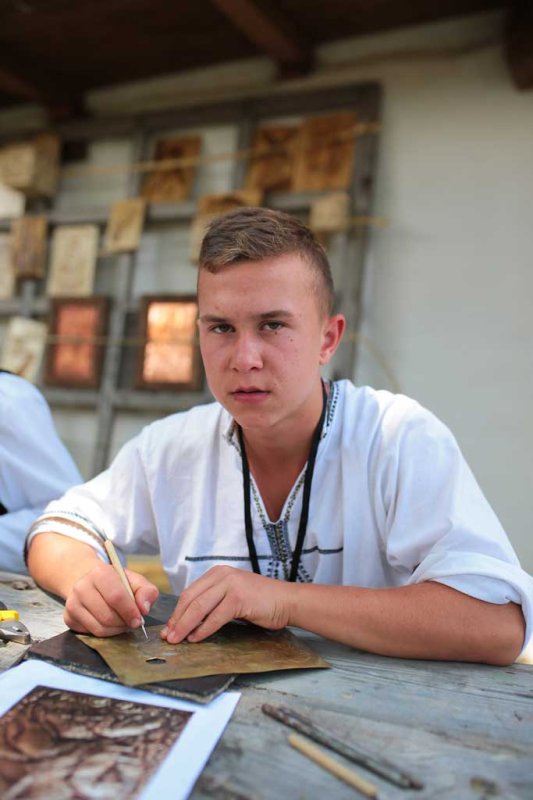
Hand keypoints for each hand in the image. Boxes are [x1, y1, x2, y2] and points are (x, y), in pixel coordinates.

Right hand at [64, 563, 158, 636]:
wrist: (90, 582)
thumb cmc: (117, 583)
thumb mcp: (135, 581)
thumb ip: (146, 592)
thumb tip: (144, 609)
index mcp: (100, 572)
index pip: (116, 597)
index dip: (130, 611)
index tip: (138, 620)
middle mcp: (81, 587)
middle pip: (107, 616)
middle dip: (124, 623)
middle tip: (131, 622)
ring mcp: (72, 603)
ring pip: (99, 628)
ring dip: (115, 630)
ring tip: (121, 622)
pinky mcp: (68, 618)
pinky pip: (91, 634)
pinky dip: (105, 633)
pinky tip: (109, 623)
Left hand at [161, 566, 292, 643]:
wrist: (287, 601)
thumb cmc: (260, 602)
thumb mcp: (232, 596)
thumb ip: (213, 603)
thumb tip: (188, 622)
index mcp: (218, 573)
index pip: (189, 592)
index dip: (177, 612)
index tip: (169, 628)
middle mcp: (222, 574)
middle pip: (191, 599)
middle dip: (177, 620)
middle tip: (168, 637)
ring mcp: (230, 585)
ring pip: (199, 607)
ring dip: (185, 626)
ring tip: (177, 640)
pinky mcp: (238, 598)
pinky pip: (215, 617)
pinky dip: (203, 630)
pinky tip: (196, 639)